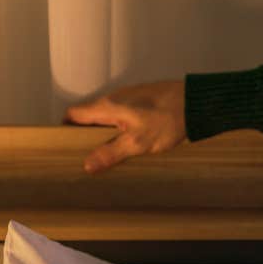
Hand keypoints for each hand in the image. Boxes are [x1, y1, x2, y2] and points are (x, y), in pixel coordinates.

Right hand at [62, 80, 186, 172]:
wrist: (196, 102)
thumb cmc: (168, 120)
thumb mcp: (138, 142)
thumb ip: (111, 153)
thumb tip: (87, 165)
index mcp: (107, 106)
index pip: (73, 114)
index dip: (66, 129)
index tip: (67, 147)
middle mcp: (114, 98)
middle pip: (89, 117)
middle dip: (87, 136)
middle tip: (90, 157)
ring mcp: (129, 98)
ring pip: (108, 117)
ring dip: (106, 133)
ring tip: (110, 154)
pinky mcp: (143, 101)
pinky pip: (123, 115)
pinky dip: (122, 128)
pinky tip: (132, 143)